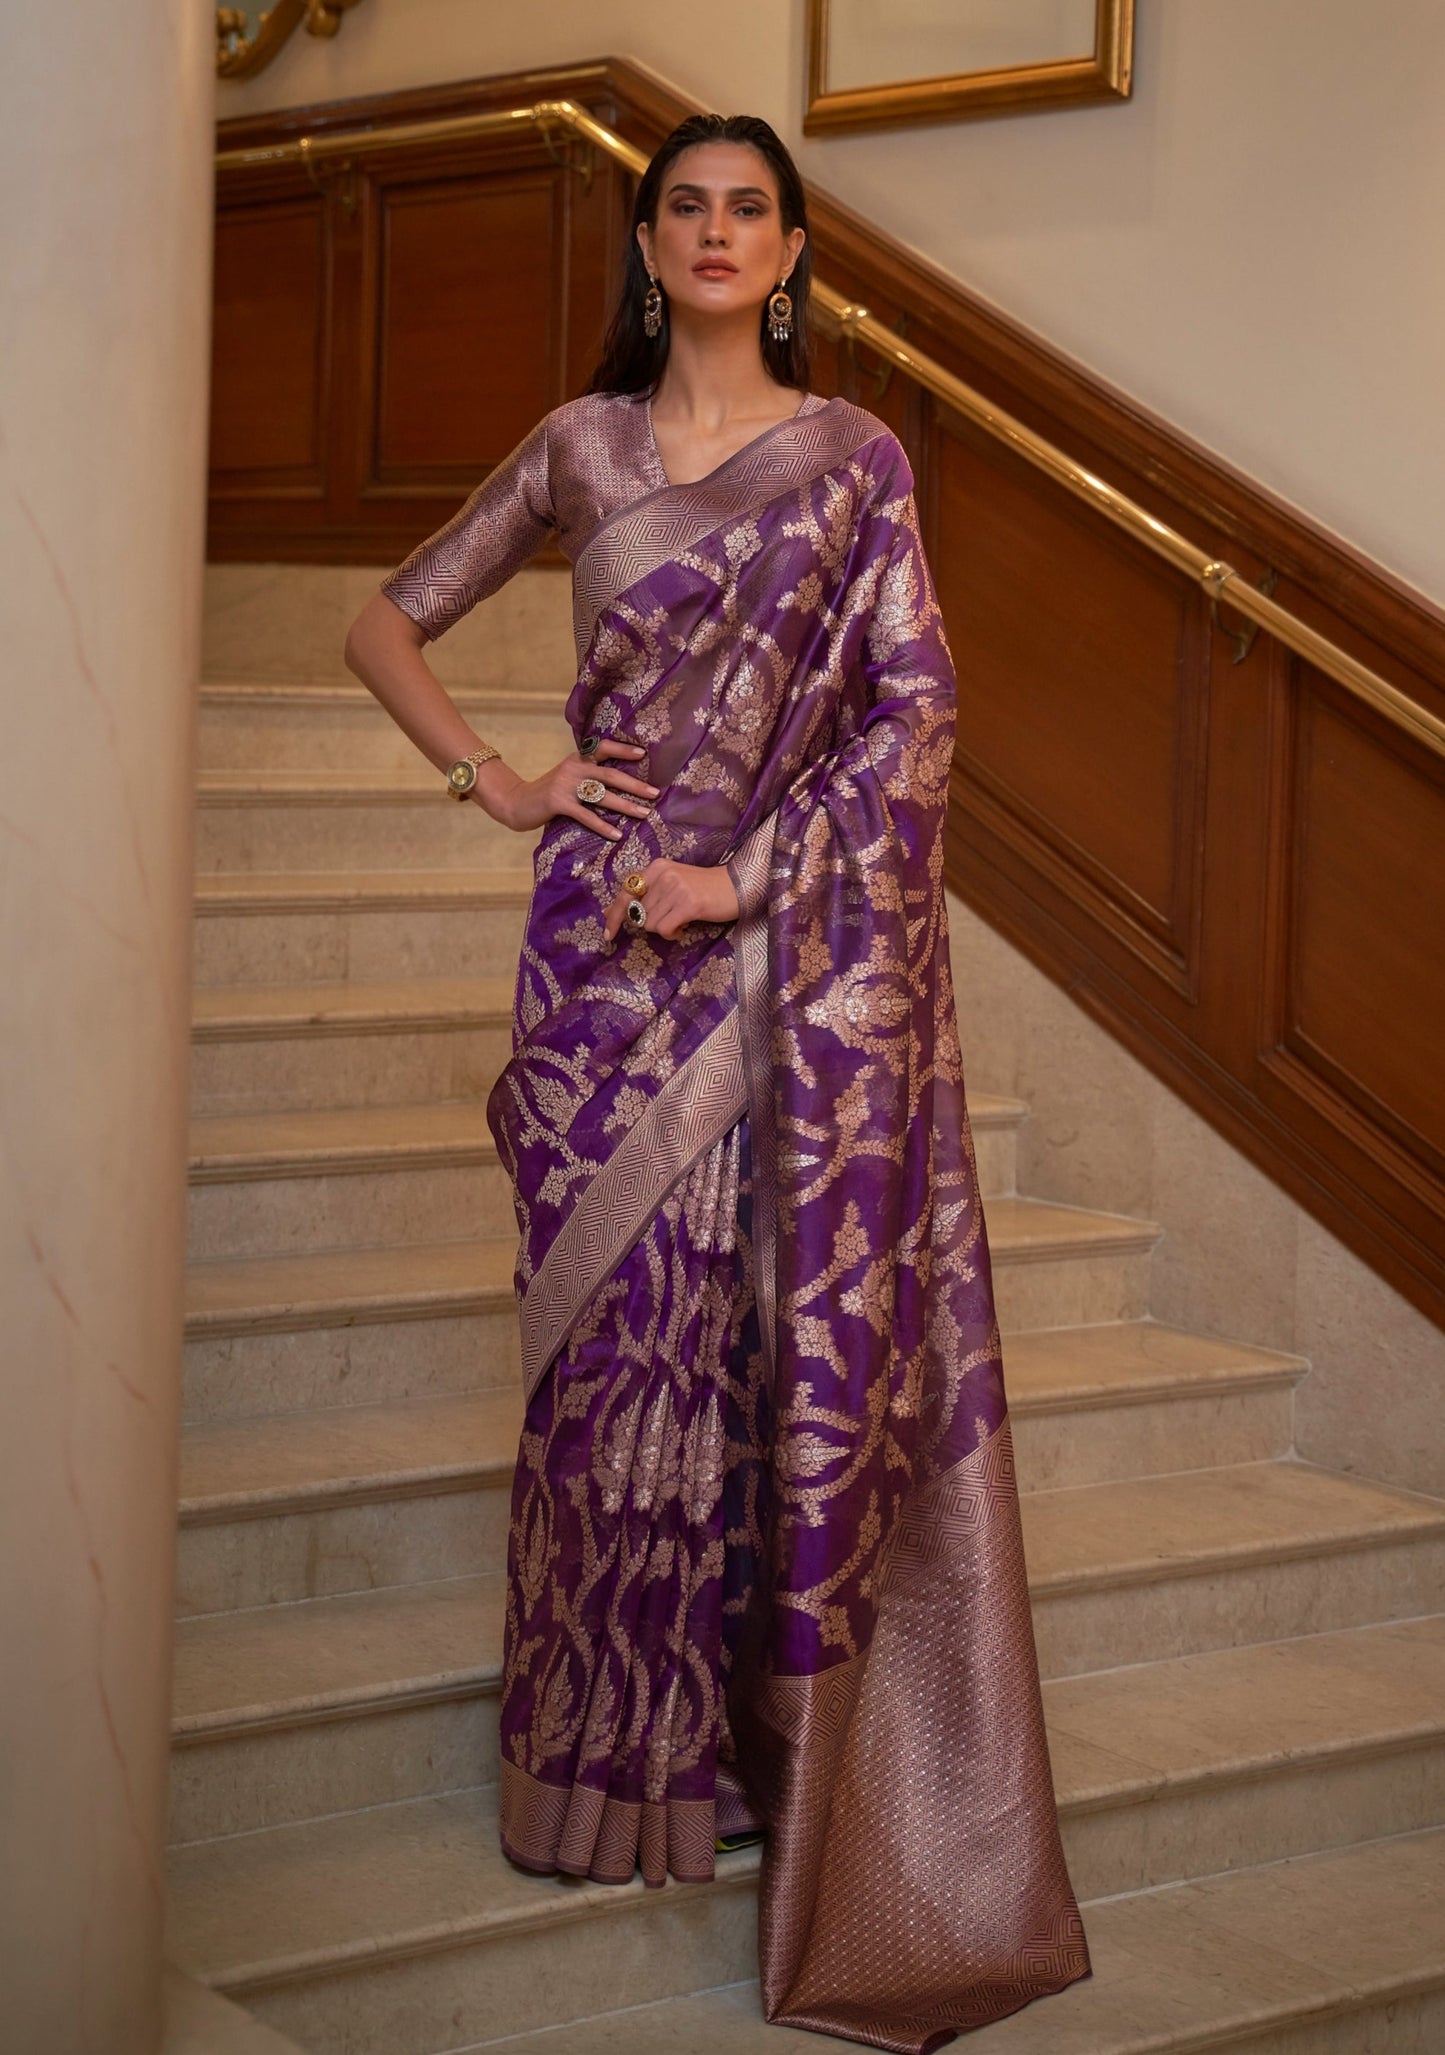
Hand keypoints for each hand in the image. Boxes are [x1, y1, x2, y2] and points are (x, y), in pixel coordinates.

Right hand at [484, 737, 659, 839]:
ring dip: (625, 806)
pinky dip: (603, 826)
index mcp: (577, 759)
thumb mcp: (568, 777)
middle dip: (634, 785)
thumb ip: (588, 775)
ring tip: (644, 814)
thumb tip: (619, 783)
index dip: (623, 750)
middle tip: (655, 793)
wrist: (518, 802)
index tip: (643, 754)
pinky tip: (617, 834)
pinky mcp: (558, 803)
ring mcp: (565, 785)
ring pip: (602, 796)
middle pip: (609, 775)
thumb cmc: (549, 793)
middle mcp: (573, 768)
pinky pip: (586, 816)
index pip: (603, 748)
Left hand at [603, 859, 740, 942]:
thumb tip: (610, 912)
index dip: (614, 915)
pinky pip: (665, 929)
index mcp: (656, 867)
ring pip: (650, 924)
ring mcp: (676, 888)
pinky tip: (684, 927)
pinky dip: (672, 934)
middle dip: (652, 922)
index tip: (608, 934)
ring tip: (681, 920)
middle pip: (639, 914)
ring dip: (664, 928)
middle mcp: (664, 874)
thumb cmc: (702, 888)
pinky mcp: (688, 904)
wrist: (735, 887)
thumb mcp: (671, 883)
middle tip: (671, 918)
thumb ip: (645, 894)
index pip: (625, 892)